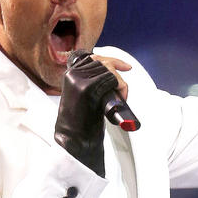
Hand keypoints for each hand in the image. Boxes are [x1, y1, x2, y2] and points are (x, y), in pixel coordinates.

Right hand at [54, 52, 129, 176]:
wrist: (73, 139)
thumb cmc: (81, 121)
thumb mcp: (83, 94)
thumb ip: (90, 81)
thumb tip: (109, 71)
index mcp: (71, 74)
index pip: (95, 58)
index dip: (113, 61)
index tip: (126, 66)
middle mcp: (73, 74)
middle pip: (104, 62)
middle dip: (119, 74)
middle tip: (123, 92)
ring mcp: (79, 81)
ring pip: (109, 70)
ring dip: (120, 84)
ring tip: (120, 98)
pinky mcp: (86, 89)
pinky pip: (112, 79)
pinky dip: (121, 88)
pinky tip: (120, 99)